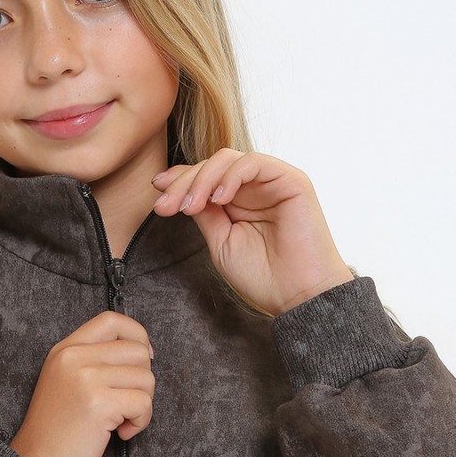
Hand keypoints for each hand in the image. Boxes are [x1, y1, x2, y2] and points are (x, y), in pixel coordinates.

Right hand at [10, 311, 154, 456]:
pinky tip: (121, 433)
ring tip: (122, 421)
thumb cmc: (56, 431)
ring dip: (143, 404)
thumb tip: (143, 352)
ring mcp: (85, 378)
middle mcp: (74, 357)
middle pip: (136, 350)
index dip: (137, 334)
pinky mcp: (98, 403)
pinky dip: (141, 421)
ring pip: (145, 377)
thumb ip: (94, 360)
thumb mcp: (65, 380)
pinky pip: (143, 402)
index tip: (145, 356)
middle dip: (143, 379)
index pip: (111, 320)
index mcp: (66, 348)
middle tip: (129, 403)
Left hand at [152, 149, 352, 315]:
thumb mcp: (220, 240)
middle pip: (210, 165)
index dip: (178, 179)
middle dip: (183, 182)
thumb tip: (172, 188)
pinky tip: (218, 199)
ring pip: (227, 159)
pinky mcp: (291, 180)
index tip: (156, 191)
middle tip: (166, 206)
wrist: (298, 297)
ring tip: (189, 207)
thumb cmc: (263, 275)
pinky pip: (253, 163)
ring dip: (201, 179)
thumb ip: (202, 212)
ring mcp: (272, 180)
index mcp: (238, 199)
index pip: (204, 176)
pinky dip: (230, 176)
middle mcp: (254, 186)